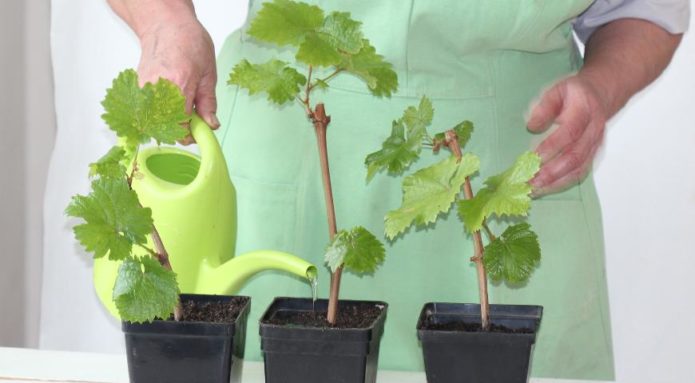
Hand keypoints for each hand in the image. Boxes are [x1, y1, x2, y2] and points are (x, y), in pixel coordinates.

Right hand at [137, 18, 217, 143]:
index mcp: (179, 86)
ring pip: (157, 120)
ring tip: (181, 102)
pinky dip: (161, 110)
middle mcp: (158, 90)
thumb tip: (211, 124)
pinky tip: (170, 98)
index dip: (191, 134)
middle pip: (166, 127)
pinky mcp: (138, 87)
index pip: (181, 128)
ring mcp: (145, 89)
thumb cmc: (189, 43)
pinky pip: (150, 110)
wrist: (166, 25)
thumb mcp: (208, 74)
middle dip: (180, 128)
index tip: (198, 129)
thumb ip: (208, 103)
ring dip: (170, 119)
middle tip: (191, 115)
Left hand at [527, 75, 608, 195]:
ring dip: (555, 183)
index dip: (551, 147)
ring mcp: (595, 146)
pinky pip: (579, 173)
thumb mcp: (559, 89)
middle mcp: (593, 133)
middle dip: (551, 173)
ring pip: (578, 170)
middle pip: (574, 157)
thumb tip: (532, 126)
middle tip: (530, 182)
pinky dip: (562, 183)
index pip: (569, 133)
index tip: (532, 158)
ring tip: (534, 190)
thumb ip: (545, 106)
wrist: (602, 94)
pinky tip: (545, 188)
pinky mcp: (593, 155)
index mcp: (585, 113)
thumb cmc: (576, 93)